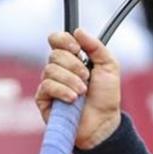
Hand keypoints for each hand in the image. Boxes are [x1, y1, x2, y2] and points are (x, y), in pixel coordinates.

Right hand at [36, 28, 121, 149]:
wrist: (103, 122)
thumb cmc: (106, 97)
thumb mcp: (109, 67)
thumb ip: (96, 47)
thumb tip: (78, 31)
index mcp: (72, 58)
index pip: (57, 39)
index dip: (64, 40)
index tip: (77, 49)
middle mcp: (58, 69)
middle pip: (54, 54)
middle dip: (73, 65)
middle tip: (87, 77)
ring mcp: (49, 83)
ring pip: (50, 70)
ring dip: (71, 80)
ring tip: (83, 92)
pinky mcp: (43, 99)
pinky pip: (47, 86)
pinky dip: (62, 91)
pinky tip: (73, 99)